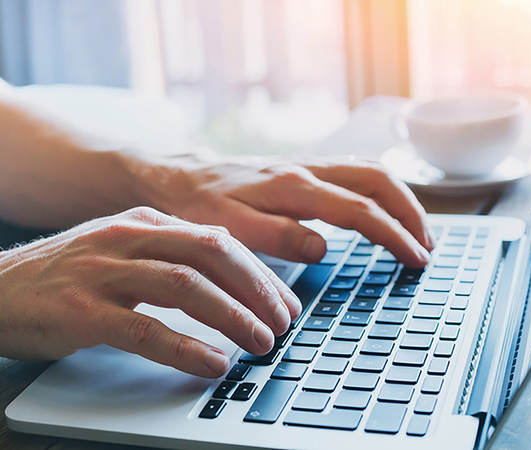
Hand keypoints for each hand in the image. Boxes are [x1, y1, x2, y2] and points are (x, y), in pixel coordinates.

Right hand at [0, 207, 300, 377]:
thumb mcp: (127, 251)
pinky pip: (144, 328)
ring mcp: (104, 271)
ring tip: (262, 343)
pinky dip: (185, 346)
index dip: (261, 274)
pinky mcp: (81, 310)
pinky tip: (213, 362)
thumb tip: (236, 279)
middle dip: (257, 291)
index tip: (285, 304)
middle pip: (212, 255)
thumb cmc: (69, 275)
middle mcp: (129, 237)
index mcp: (147, 221)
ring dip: (233, 317)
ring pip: (185, 286)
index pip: (220, 241)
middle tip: (283, 324)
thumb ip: (175, 256)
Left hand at [141, 155, 432, 265]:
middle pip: (378, 179)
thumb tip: (323, 247)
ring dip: (401, 198)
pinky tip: (385, 210)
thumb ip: (278, 237)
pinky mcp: (304, 169)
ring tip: (417, 231)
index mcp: (293, 186)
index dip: (394, 234)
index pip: (360, 209)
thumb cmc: (200, 207)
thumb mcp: (230, 230)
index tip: (416, 259)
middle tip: (427, 247)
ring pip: (371, 170)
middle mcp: (307, 169)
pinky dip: (382, 191)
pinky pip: (356, 172)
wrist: (179, 178)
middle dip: (411, 212)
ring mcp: (308, 165)